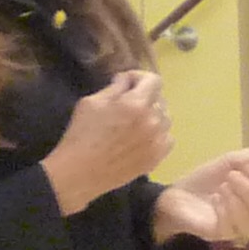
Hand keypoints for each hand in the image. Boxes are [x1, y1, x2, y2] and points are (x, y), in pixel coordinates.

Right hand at [43, 71, 170, 212]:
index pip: (154, 80)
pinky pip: (167, 138)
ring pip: (165, 119)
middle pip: (160, 99)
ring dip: (152, 116)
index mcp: (136, 104)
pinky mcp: (157, 157)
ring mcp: (157, 141)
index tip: (126, 84)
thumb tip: (126, 81)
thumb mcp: (92, 102)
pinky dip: (157, 134)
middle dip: (144, 97)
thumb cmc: (81, 134)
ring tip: (134, 122)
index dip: (139, 77)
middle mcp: (153, 121)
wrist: (81, 172)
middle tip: (127, 104)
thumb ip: (115, 88)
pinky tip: (141, 138)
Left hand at [150, 148, 248, 246]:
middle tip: (231, 176)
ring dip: (237, 200)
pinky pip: (229, 227)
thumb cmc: (204, 182)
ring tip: (222, 186)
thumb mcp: (223, 164)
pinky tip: (215, 199)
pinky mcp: (218, 234)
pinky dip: (224, 210)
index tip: (246, 165)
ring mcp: (235, 228)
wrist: (175, 195)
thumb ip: (241, 159)